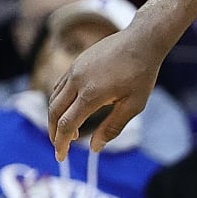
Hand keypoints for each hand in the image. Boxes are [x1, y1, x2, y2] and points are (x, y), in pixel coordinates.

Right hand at [47, 23, 167, 160]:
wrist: (142, 40)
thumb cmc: (142, 73)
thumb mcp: (134, 104)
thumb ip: (113, 127)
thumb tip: (93, 148)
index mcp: (91, 93)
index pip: (67, 124)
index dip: (61, 143)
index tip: (61, 157)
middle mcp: (77, 80)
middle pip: (54, 112)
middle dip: (54, 132)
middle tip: (60, 146)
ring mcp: (74, 69)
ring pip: (54, 98)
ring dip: (56, 117)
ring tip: (68, 132)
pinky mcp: (76, 63)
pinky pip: (60, 86)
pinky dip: (60, 102)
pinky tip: (71, 110)